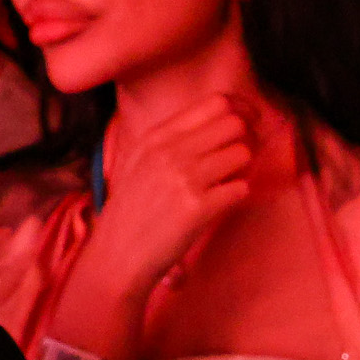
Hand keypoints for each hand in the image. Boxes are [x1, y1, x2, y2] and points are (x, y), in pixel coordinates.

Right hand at [87, 88, 258, 289]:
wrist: (117, 256)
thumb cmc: (132, 211)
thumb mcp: (139, 162)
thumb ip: (172, 139)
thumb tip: (222, 120)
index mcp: (156, 137)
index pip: (216, 104)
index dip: (239, 114)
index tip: (242, 130)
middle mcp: (170, 152)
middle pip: (235, 125)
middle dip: (242, 141)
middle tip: (234, 162)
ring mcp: (184, 179)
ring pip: (243, 154)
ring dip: (241, 170)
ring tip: (223, 185)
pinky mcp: (198, 208)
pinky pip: (241, 188)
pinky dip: (236, 196)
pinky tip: (219, 205)